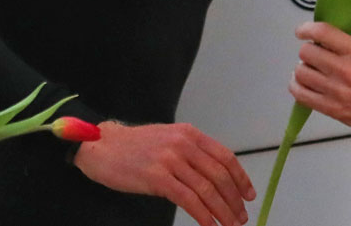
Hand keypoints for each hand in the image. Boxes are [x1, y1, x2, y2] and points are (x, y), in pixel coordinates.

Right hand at [73, 121, 255, 225]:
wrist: (101, 146)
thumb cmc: (133, 146)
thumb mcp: (168, 140)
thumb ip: (190, 153)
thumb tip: (215, 178)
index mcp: (189, 134)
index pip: (225, 157)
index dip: (241, 179)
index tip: (248, 195)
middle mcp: (183, 144)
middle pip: (219, 176)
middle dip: (234, 200)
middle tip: (241, 217)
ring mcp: (170, 160)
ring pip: (207, 190)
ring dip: (223, 212)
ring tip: (230, 225)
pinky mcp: (157, 177)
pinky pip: (188, 200)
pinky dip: (203, 215)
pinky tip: (209, 225)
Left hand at [289, 21, 350, 143]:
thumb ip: (346, 45)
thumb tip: (320, 39)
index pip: (323, 32)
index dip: (307, 29)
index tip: (302, 31)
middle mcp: (345, 70)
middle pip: (306, 52)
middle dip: (307, 51)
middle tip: (314, 56)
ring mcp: (336, 90)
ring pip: (300, 71)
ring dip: (302, 69)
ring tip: (310, 71)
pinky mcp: (331, 108)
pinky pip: (300, 94)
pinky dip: (297, 86)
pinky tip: (304, 84)